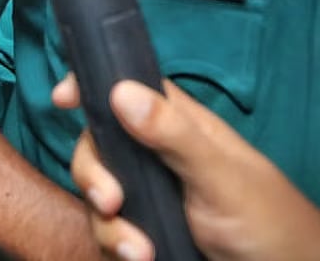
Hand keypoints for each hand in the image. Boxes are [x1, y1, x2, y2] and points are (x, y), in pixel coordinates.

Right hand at [53, 75, 319, 260]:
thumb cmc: (268, 219)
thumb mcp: (222, 174)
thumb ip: (174, 135)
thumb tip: (121, 92)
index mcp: (176, 124)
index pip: (124, 89)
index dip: (89, 86)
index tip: (62, 98)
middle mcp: (153, 153)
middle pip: (96, 146)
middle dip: (92, 175)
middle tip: (111, 202)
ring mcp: (146, 193)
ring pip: (97, 193)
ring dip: (107, 224)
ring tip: (139, 252)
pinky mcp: (142, 230)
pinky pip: (106, 230)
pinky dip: (114, 245)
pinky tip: (138, 258)